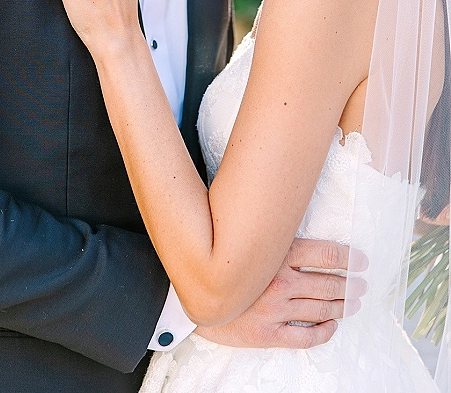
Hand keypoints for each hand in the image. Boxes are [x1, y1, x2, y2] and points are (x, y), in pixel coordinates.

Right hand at [195, 239, 366, 348]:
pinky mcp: (267, 334)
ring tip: (353, 304)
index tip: (361, 262)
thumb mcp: (247, 238)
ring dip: (341, 307)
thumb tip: (293, 217)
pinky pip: (305, 337)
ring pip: (320, 310)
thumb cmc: (220, 260)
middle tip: (362, 287)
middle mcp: (280, 282)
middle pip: (328, 284)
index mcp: (277, 255)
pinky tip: (331, 326)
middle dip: (350, 286)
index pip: (326, 255)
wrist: (193, 295)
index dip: (349, 259)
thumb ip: (272, 234)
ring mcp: (274, 310)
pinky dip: (323, 332)